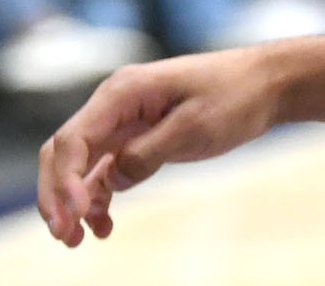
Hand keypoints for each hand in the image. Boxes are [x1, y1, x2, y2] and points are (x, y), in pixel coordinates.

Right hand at [39, 51, 283, 245]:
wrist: (269, 84)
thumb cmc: (235, 96)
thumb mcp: (194, 127)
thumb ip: (147, 153)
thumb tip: (111, 179)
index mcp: (123, 92)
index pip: (73, 139)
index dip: (64, 181)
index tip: (75, 216)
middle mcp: (115, 105)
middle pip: (64, 152)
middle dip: (56, 195)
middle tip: (63, 237)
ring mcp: (126, 121)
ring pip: (80, 165)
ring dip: (72, 202)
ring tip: (76, 241)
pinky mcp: (140, 137)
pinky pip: (106, 171)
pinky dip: (98, 198)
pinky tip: (104, 227)